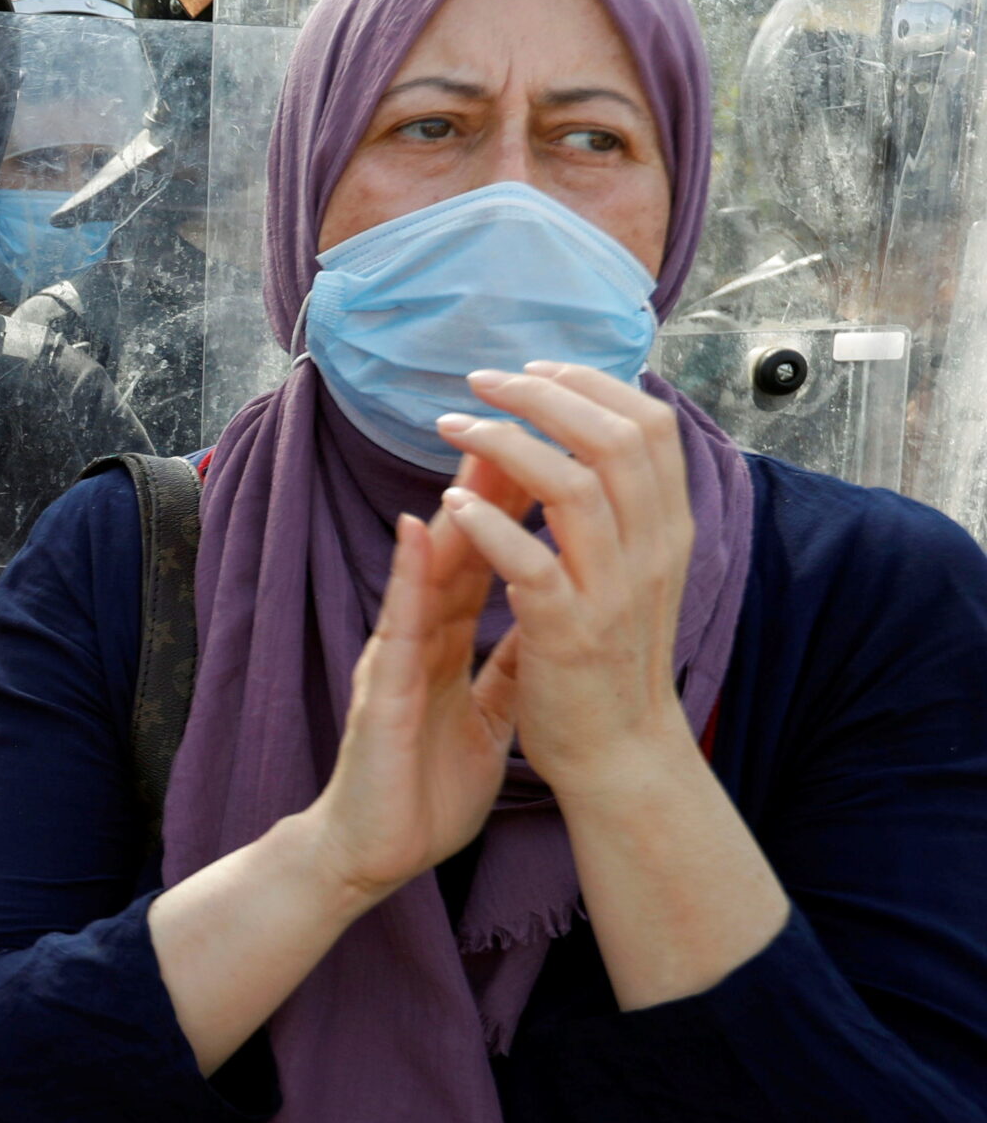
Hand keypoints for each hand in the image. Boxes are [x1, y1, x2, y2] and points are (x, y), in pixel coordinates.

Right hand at [300, 456, 531, 907]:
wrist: (371, 854)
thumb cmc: (420, 792)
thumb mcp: (483, 720)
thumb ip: (504, 668)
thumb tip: (542, 627)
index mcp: (447, 645)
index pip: (487, 560)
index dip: (517, 504)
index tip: (551, 447)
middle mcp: (418, 638)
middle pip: (461, 546)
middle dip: (491, 480)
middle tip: (521, 411)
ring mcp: (396, 659)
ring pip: (429, 570)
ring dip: (452, 506)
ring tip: (476, 442)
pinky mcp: (382, 692)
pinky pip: (401, 628)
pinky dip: (410, 578)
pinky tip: (421, 531)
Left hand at [436, 362, 693, 795]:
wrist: (621, 754)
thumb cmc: (615, 659)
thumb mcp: (636, 573)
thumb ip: (623, 509)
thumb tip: (598, 435)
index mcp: (669, 530)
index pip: (649, 425)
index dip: (591, 384)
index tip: (536, 369)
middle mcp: (652, 551)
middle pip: (613, 439)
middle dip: (543, 396)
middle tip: (482, 380)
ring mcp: (613, 591)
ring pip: (573, 486)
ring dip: (504, 444)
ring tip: (453, 426)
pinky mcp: (569, 633)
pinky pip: (531, 562)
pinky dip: (489, 524)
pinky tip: (452, 504)